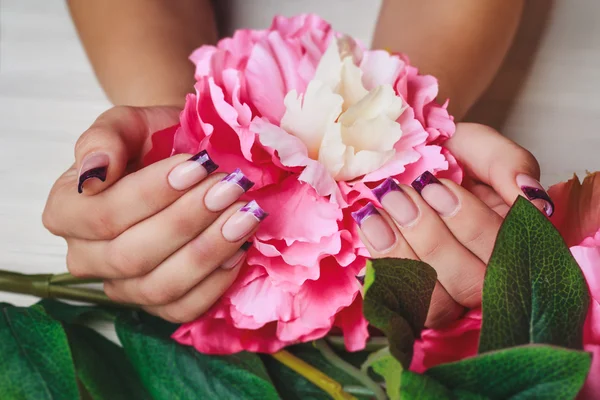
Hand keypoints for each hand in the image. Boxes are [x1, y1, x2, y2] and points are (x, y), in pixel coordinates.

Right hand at [42, 106, 266, 322]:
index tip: (199, 165)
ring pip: (159, 286)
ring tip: (245, 216)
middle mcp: (86, 257)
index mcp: (67, 212)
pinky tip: (240, 249)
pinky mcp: (158, 303)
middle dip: (187, 221)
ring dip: (208, 252)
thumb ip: (104, 138)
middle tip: (231, 188)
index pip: (104, 215)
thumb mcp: (127, 124)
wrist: (181, 160)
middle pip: (132, 255)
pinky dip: (215, 283)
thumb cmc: (151, 141)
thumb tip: (95, 171)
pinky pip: (183, 308)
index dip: (153, 193)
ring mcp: (122, 286)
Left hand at [354, 123, 551, 327]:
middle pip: (473, 285)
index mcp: (514, 239)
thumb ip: (508, 162)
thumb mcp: (479, 146)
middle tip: (399, 194)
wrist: (399, 160)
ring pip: (438, 304)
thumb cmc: (445, 155)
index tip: (435, 186)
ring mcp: (449, 293)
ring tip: (377, 212)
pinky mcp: (412, 300)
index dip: (471, 226)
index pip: (509, 255)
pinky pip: (402, 306)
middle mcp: (487, 274)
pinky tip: (370, 228)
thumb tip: (529, 195)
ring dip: (403, 255)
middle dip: (432, 239)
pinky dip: (383, 268)